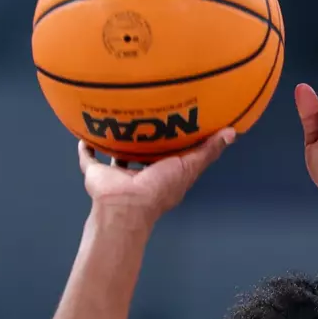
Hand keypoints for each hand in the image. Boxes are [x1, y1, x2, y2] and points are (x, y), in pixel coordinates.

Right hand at [78, 130, 235, 223]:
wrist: (125, 205)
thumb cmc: (159, 189)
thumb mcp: (189, 165)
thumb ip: (208, 150)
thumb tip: (232, 133)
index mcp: (162, 174)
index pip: (170, 154)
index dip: (174, 139)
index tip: (176, 118)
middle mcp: (140, 174)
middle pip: (143, 154)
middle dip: (144, 139)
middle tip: (145, 113)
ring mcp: (118, 175)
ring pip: (117, 155)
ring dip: (117, 141)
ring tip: (116, 118)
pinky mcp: (97, 173)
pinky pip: (89, 159)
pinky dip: (86, 148)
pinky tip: (86, 133)